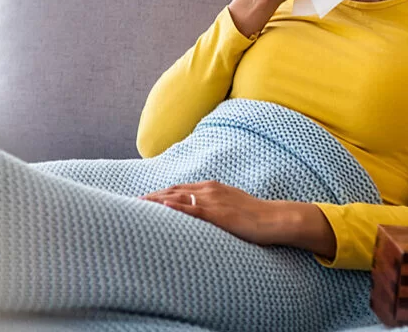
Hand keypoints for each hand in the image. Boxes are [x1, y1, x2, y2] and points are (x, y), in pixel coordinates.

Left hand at [141, 180, 297, 245]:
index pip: (180, 189)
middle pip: (174, 191)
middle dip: (153, 196)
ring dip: (158, 200)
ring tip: (140, 205)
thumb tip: (202, 215)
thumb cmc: (255, 216)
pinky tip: (163, 207)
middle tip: (134, 203)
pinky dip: (177, 207)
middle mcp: (209, 190)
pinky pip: (194, 209)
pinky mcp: (219, 214)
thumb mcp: (231, 206)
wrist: (274, 219)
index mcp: (212, 187)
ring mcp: (213, 201)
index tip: (145, 199)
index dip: (161, 193)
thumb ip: (215, 207)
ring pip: (179, 198)